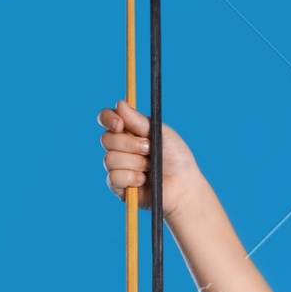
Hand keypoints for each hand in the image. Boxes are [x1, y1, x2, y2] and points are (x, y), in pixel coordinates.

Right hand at [97, 99, 200, 216]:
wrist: (184, 185)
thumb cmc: (176, 158)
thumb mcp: (159, 133)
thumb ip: (138, 120)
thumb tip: (119, 104)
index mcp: (128, 131)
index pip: (106, 119)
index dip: (108, 119)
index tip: (119, 124)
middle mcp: (119, 148)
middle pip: (106, 139)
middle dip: (129, 144)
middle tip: (148, 149)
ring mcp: (118, 167)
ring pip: (110, 159)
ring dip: (134, 163)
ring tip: (150, 167)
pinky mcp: (119, 187)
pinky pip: (114, 177)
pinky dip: (131, 178)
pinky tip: (143, 180)